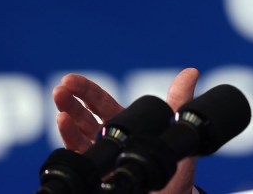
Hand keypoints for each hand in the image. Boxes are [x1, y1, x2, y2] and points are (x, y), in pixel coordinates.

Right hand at [53, 68, 200, 193]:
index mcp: (125, 121)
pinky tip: (64, 125)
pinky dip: (69, 138)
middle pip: (84, 114)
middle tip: (61, 89)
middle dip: (71, 100)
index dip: (85, 90)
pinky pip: (80, 153)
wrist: (171, 192)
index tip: (70, 79)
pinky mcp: (98, 169)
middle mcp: (109, 136)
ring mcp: (101, 153)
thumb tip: (191, 72)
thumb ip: (180, 99)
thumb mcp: (177, 126)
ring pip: (78, 132)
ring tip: (61, 107)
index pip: (100, 102)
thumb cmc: (172, 159)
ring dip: (67, 118)